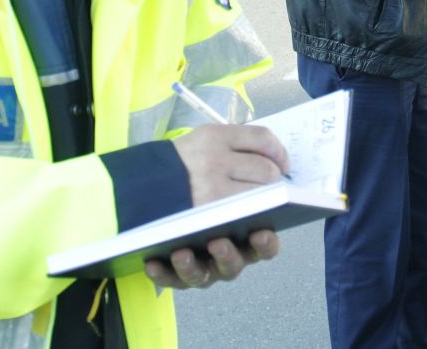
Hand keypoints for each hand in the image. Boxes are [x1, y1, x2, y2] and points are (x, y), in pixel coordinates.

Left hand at [144, 125, 288, 289]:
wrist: (149, 175)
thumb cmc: (196, 163)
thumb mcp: (223, 147)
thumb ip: (256, 151)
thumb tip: (276, 166)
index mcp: (247, 227)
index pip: (265, 244)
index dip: (265, 242)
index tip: (259, 232)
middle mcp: (227, 246)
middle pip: (237, 262)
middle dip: (229, 253)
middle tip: (218, 240)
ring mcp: (199, 260)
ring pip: (203, 277)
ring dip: (195, 266)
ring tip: (183, 252)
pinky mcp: (170, 267)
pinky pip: (168, 279)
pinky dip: (162, 272)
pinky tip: (152, 262)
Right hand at [172, 124, 289, 205]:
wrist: (143, 187)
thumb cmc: (180, 163)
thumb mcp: (202, 140)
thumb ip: (233, 143)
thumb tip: (271, 156)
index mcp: (214, 136)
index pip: (262, 138)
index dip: (279, 151)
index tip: (283, 162)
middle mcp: (214, 159)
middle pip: (266, 168)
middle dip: (274, 177)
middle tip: (273, 183)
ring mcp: (213, 188)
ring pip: (260, 192)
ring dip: (267, 196)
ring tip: (262, 197)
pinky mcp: (210, 213)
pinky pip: (246, 209)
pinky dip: (254, 211)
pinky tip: (254, 213)